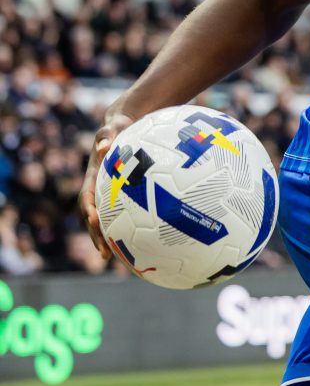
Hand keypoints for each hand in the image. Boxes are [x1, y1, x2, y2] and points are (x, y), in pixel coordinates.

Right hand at [79, 112, 133, 259]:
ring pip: (107, 220)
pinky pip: (125, 213)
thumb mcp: (113, 127)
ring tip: (121, 258)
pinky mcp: (122, 196)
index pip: (87, 198)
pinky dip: (130, 227)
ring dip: (110, 238)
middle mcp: (99, 189)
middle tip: (105, 253)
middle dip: (96, 235)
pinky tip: (146, 241)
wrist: (124, 127)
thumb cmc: (118, 127)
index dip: (89, 212)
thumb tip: (103, 146)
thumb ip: (107, 134)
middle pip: (93, 217)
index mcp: (94, 176)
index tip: (95, 223)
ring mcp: (109, 194)